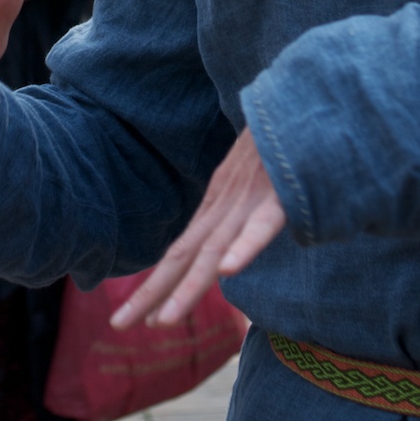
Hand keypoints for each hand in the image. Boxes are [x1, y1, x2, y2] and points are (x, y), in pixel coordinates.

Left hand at [109, 128, 285, 329]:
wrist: (301, 94)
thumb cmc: (283, 135)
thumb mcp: (257, 175)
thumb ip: (248, 207)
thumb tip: (236, 236)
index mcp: (221, 203)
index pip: (182, 251)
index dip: (157, 285)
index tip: (131, 318)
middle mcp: (227, 204)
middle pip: (185, 257)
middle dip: (152, 294)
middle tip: (118, 326)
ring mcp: (251, 199)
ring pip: (216, 250)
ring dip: (189, 287)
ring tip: (164, 320)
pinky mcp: (281, 194)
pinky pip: (262, 225)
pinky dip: (244, 247)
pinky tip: (226, 271)